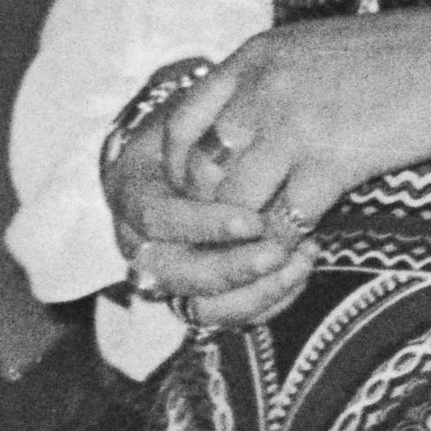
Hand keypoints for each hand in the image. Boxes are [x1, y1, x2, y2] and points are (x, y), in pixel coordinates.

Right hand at [103, 98, 311, 331]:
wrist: (194, 147)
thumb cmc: (199, 127)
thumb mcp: (194, 116)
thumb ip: (205, 134)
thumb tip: (241, 147)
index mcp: (131, 196)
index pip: (159, 221)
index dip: (204, 225)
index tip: (252, 220)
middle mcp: (142, 244)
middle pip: (178, 274)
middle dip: (232, 267)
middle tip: (279, 251)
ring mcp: (169, 275)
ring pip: (202, 307)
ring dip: (254, 290)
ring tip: (299, 260)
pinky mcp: (199, 296)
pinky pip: (230, 314)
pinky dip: (267, 300)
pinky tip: (299, 271)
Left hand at [160, 0, 430, 270]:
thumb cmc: (397, 57)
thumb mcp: (315, 49)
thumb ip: (269, 80)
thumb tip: (238, 125)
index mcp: (256, 55)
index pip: (181, 120)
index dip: (178, 167)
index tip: (195, 194)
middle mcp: (264, 86)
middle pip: (198, 168)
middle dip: (205, 211)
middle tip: (226, 235)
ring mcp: (296, 122)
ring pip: (234, 203)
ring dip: (245, 234)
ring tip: (263, 249)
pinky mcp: (334, 159)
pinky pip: (287, 220)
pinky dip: (288, 243)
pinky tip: (305, 248)